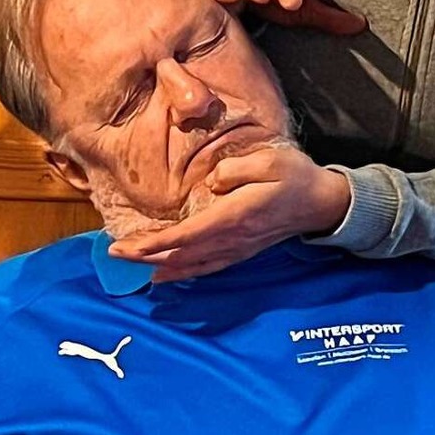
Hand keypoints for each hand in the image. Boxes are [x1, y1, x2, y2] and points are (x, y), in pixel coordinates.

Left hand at [108, 147, 350, 281]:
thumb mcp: (270, 160)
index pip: (186, 235)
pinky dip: (182, 272)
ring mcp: (237, 249)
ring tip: (131, 267)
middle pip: (182, 254)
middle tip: (113, 255)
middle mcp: (232, 239)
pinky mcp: (240, 251)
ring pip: (191, 264)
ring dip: (159, 266)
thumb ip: (237, 169)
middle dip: (146, 256)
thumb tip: (212, 182)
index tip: (128, 247)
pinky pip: (206, 267)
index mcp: (235, 216)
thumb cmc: (294, 177)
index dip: (155, 243)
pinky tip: (165, 273)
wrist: (321, 203)